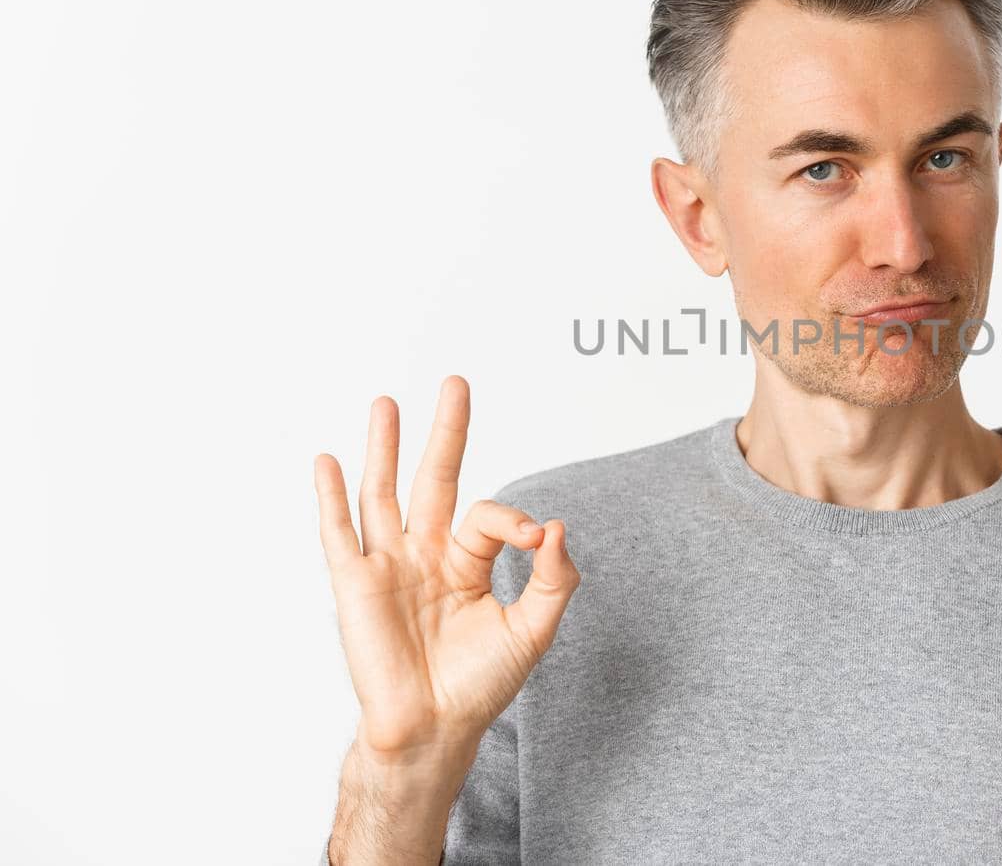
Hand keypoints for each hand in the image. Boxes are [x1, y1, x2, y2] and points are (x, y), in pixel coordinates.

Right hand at [315, 375, 579, 761]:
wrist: (433, 731)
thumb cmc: (478, 687)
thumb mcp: (532, 631)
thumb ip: (554, 580)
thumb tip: (558, 525)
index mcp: (466, 562)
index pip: (489, 516)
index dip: (516, 520)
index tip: (539, 541)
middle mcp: (425, 555)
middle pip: (434, 479)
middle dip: (445, 433)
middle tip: (456, 383)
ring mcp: (388, 567)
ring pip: (383, 494)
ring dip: (384, 449)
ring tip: (386, 403)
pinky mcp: (355, 586)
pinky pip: (339, 534)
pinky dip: (331, 497)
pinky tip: (329, 461)